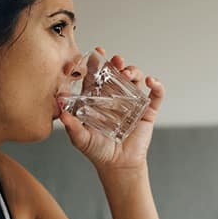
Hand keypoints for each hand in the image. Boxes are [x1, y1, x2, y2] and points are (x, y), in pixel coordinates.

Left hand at [58, 47, 164, 170]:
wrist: (118, 166)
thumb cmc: (98, 151)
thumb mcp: (81, 138)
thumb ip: (71, 125)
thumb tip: (60, 110)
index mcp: (98, 99)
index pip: (97, 76)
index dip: (97, 64)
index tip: (97, 52)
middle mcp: (116, 97)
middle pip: (117, 73)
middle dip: (117, 64)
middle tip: (116, 61)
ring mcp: (133, 103)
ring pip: (136, 80)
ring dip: (134, 71)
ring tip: (128, 74)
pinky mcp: (147, 112)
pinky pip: (156, 96)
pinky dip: (157, 86)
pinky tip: (152, 82)